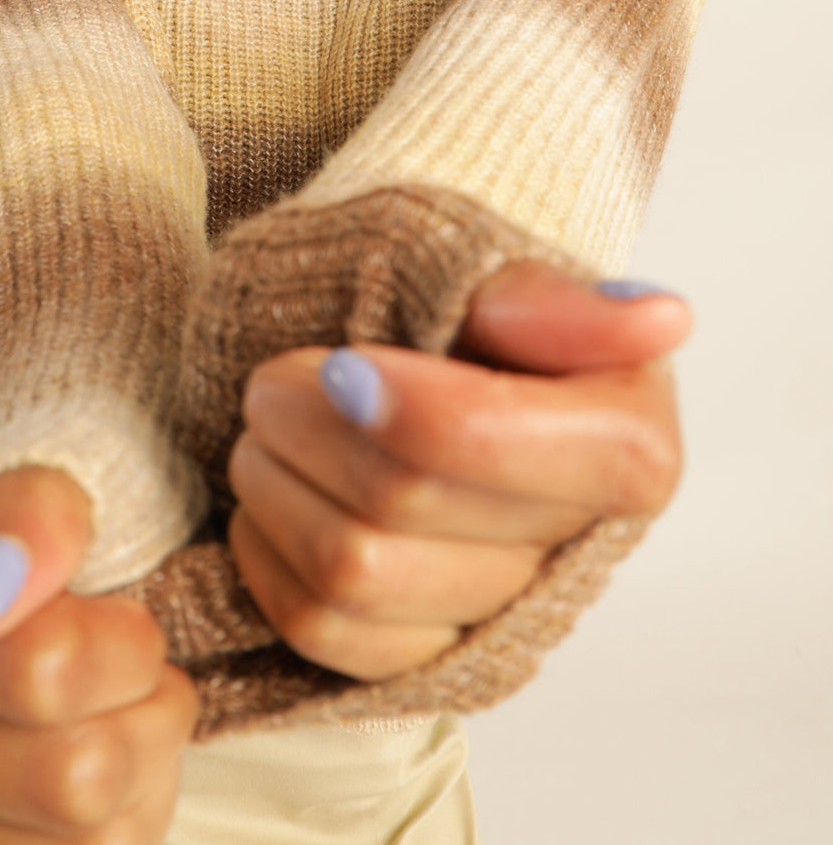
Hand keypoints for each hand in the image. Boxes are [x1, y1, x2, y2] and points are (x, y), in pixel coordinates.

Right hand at [0, 466, 197, 842]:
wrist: (20, 603)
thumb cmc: (37, 547)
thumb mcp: (49, 482)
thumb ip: (25, 512)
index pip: (40, 669)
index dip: (124, 645)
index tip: (113, 607)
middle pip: (72, 774)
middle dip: (141, 711)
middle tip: (127, 663)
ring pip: (84, 839)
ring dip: (136, 770)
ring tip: (108, 710)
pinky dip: (118, 824)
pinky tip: (85, 769)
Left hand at [226, 263, 689, 680]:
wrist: (406, 364)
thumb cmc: (456, 309)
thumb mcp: (496, 275)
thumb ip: (557, 302)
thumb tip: (663, 319)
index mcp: (624, 441)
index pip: (490, 442)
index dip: (400, 407)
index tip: (339, 364)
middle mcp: (574, 540)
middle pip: (398, 502)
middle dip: (308, 426)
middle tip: (275, 377)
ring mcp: (497, 608)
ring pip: (349, 575)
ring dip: (275, 485)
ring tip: (268, 429)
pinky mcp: (425, 653)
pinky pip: (321, 631)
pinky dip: (269, 556)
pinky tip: (274, 498)